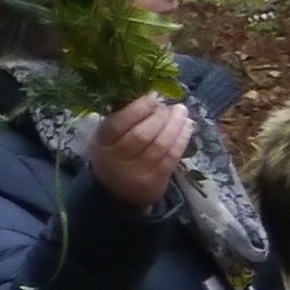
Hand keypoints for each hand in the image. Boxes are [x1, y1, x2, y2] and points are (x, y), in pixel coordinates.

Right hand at [84, 93, 190, 210]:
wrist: (118, 192)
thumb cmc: (116, 154)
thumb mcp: (110, 138)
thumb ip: (123, 119)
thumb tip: (151, 96)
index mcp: (101, 143)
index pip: (117, 124)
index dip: (137, 109)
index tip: (153, 97)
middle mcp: (116, 158)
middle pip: (142, 135)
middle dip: (160, 117)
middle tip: (170, 106)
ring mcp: (136, 172)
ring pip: (159, 145)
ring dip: (175, 125)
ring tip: (182, 111)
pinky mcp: (154, 181)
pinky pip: (171, 157)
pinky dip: (182, 139)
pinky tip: (187, 126)